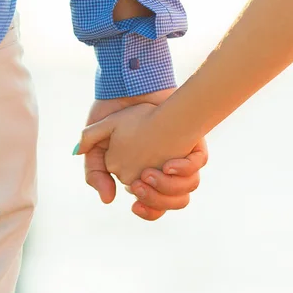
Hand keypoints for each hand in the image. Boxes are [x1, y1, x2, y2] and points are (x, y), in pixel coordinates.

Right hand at [82, 90, 207, 220]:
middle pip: (170, 201)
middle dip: (156, 199)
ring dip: (170, 188)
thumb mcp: (96, 142)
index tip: (135, 205)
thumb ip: (94, 170)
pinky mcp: (192, 141)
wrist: (130, 83)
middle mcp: (164, 169)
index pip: (151, 205)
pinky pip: (198, 163)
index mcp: (143, 174)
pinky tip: (170, 164)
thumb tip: (107, 200)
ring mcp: (180, 156)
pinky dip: (186, 167)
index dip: (146, 209)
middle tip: (141, 183)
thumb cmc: (112, 110)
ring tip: (151, 174)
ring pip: (187, 187)